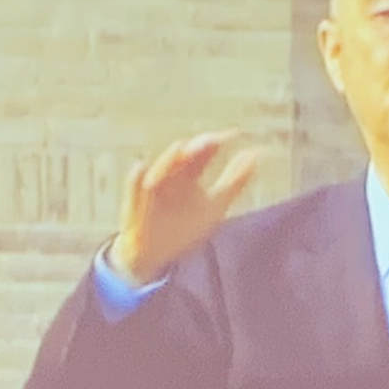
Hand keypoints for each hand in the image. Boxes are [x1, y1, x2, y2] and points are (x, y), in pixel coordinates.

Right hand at [105, 132, 262, 285]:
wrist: (155, 255)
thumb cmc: (185, 227)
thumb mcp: (216, 206)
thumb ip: (235, 181)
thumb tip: (255, 155)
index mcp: (188, 174)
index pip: (203, 153)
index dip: (216, 143)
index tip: (233, 134)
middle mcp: (170, 176)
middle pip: (183, 157)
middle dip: (195, 148)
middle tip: (212, 141)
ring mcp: (152, 190)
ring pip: (160, 169)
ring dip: (169, 159)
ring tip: (181, 149)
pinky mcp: (134, 206)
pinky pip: (133, 189)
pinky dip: (136, 179)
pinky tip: (141, 168)